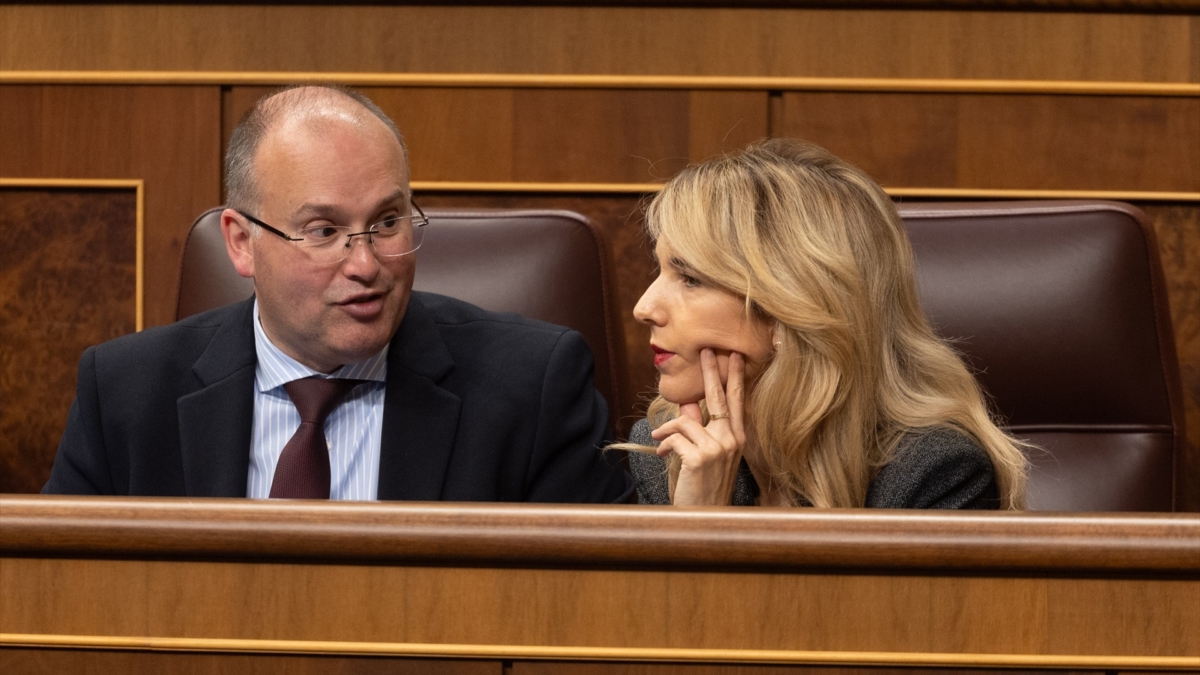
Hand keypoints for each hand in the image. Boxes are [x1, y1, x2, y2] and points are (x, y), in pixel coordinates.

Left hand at [651, 348, 745, 505]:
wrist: (704, 517)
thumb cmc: (703, 486)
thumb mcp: (705, 455)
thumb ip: (699, 429)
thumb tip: (690, 406)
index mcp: (737, 439)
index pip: (738, 402)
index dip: (735, 378)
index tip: (734, 357)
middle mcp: (732, 440)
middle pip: (720, 398)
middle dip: (712, 372)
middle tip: (707, 351)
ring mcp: (718, 448)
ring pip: (685, 421)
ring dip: (667, 430)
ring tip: (661, 441)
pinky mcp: (699, 457)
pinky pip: (674, 436)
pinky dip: (663, 444)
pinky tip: (662, 455)